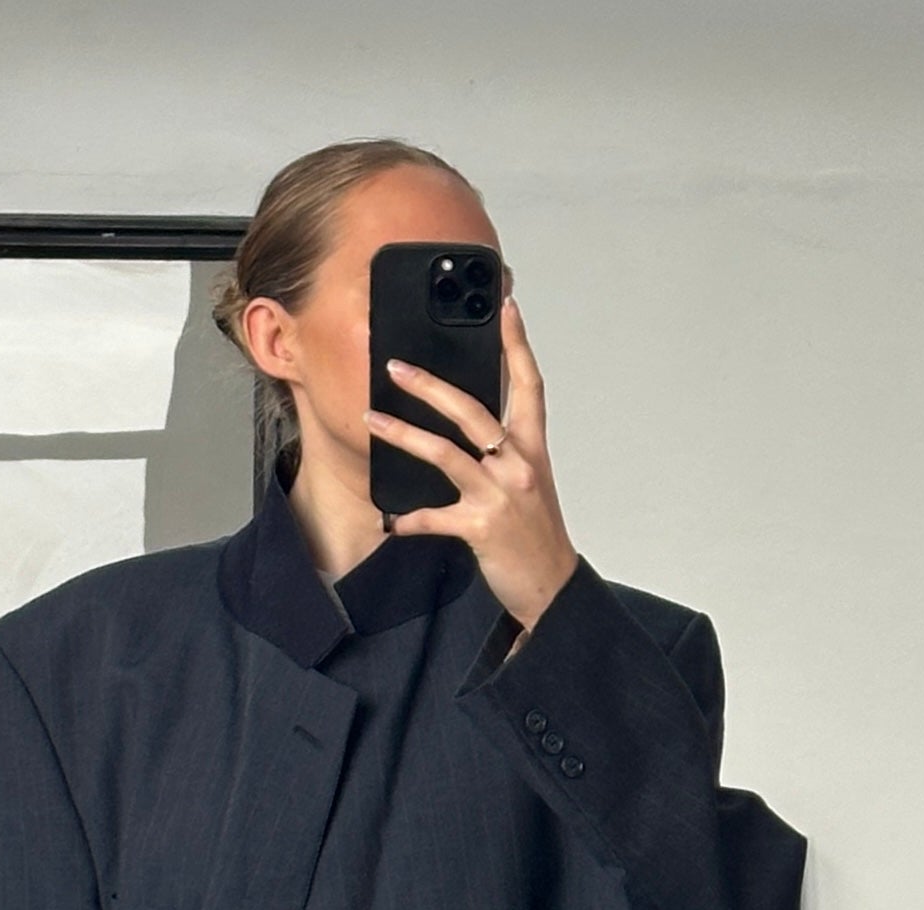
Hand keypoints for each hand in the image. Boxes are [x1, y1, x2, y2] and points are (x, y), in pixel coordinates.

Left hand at [365, 294, 578, 633]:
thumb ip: (503, 452)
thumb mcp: (528, 484)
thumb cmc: (536, 535)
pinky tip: (389, 520)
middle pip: (472, 411)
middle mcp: (518, 465)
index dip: (517, 344)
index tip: (504, 307)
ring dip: (403, 435)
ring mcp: (499, 495)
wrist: (551, 587)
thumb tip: (467, 428)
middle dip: (431, 386)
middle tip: (397, 368)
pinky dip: (408, 519)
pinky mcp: (480, 527)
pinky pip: (434, 518)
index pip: (529, 385)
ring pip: (446, 454)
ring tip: (372, 420)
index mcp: (532, 449)